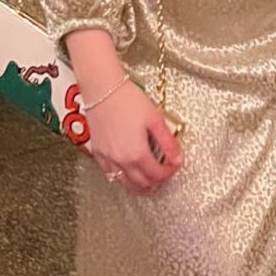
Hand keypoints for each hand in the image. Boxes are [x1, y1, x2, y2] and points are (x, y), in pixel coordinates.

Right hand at [88, 78, 182, 194]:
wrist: (103, 89)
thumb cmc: (127, 100)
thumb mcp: (155, 120)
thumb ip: (168, 143)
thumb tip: (178, 158)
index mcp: (137, 153)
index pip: (157, 174)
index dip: (169, 173)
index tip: (174, 166)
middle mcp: (121, 160)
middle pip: (141, 183)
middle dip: (155, 183)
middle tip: (163, 177)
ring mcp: (107, 158)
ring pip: (124, 183)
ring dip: (138, 185)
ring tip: (148, 183)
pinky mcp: (97, 152)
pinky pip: (110, 174)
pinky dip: (121, 178)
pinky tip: (126, 173)